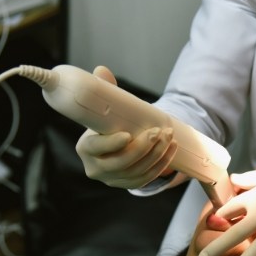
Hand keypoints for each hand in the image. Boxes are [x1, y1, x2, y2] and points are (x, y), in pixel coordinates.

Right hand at [75, 66, 177, 188]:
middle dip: (143, 148)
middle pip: (121, 163)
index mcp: (85, 148)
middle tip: (158, 131)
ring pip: (136, 172)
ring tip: (168, 137)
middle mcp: (95, 168)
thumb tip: (101, 70)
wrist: (113, 144)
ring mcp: (111, 179)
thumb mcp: (103, 108)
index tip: (127, 134)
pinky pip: (145, 179)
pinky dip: (160, 164)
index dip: (111, 144)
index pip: (96, 148)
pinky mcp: (126, 184)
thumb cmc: (106, 123)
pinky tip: (171, 149)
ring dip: (156, 155)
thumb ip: (104, 90)